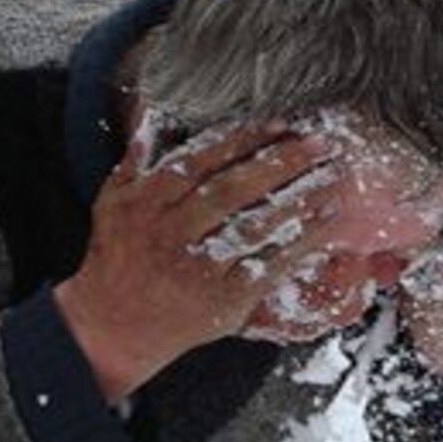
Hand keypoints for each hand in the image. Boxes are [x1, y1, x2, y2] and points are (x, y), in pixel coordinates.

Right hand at [54, 124, 343, 402]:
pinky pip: (268, 265)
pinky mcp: (224, 300)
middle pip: (233, 189)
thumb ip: (136, 159)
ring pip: (254, 226)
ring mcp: (199, 268)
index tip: (278, 122)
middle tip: (320, 143)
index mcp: (146, 202)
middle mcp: (172, 233)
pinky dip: (300, 244)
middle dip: (280, 162)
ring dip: (298, 199)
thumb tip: (155, 114)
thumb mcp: (111, 202)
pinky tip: (324, 224)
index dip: (241, 139)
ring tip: (331, 177)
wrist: (112, 327)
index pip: (200, 161)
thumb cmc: (116, 258)